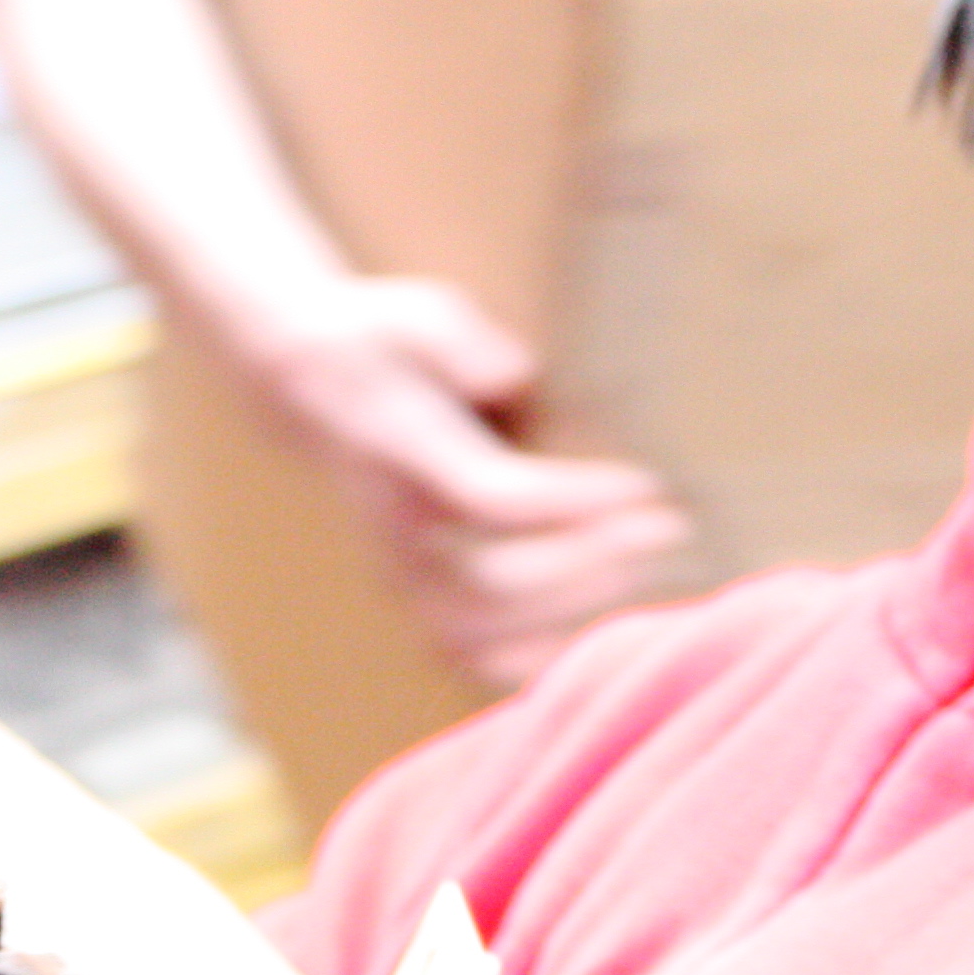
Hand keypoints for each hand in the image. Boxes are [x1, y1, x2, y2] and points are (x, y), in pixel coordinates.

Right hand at [244, 276, 692, 684]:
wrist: (307, 390)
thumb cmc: (380, 344)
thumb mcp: (410, 310)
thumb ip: (455, 341)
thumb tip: (510, 373)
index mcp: (397, 450)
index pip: (487, 497)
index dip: (569, 502)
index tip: (644, 486)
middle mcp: (394, 523)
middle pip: (491, 583)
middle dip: (589, 565)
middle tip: (666, 528)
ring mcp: (398, 570)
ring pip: (477, 637)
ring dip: (568, 620)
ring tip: (644, 575)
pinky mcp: (413, 596)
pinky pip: (467, 659)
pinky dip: (532, 664)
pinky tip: (596, 634)